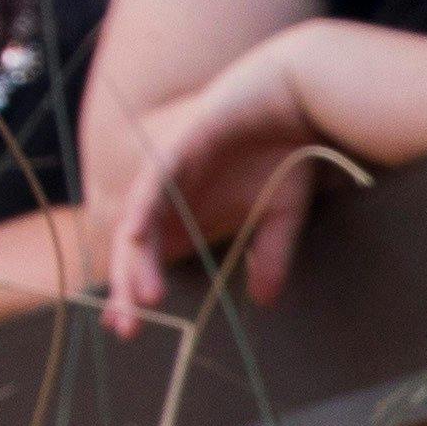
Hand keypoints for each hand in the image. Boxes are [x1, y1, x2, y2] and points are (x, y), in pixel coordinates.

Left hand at [103, 40, 350, 328]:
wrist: (301, 97)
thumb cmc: (289, 148)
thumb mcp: (282, 215)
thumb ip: (269, 255)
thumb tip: (266, 301)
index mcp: (190, 213)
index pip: (150, 257)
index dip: (135, 290)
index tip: (129, 327)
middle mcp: (172, 196)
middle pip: (135, 248)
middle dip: (126, 288)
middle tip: (124, 329)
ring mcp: (170, 173)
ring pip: (138, 224)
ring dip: (133, 262)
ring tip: (139, 299)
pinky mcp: (178, 149)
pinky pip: (152, 186)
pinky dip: (143, 213)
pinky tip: (134, 240)